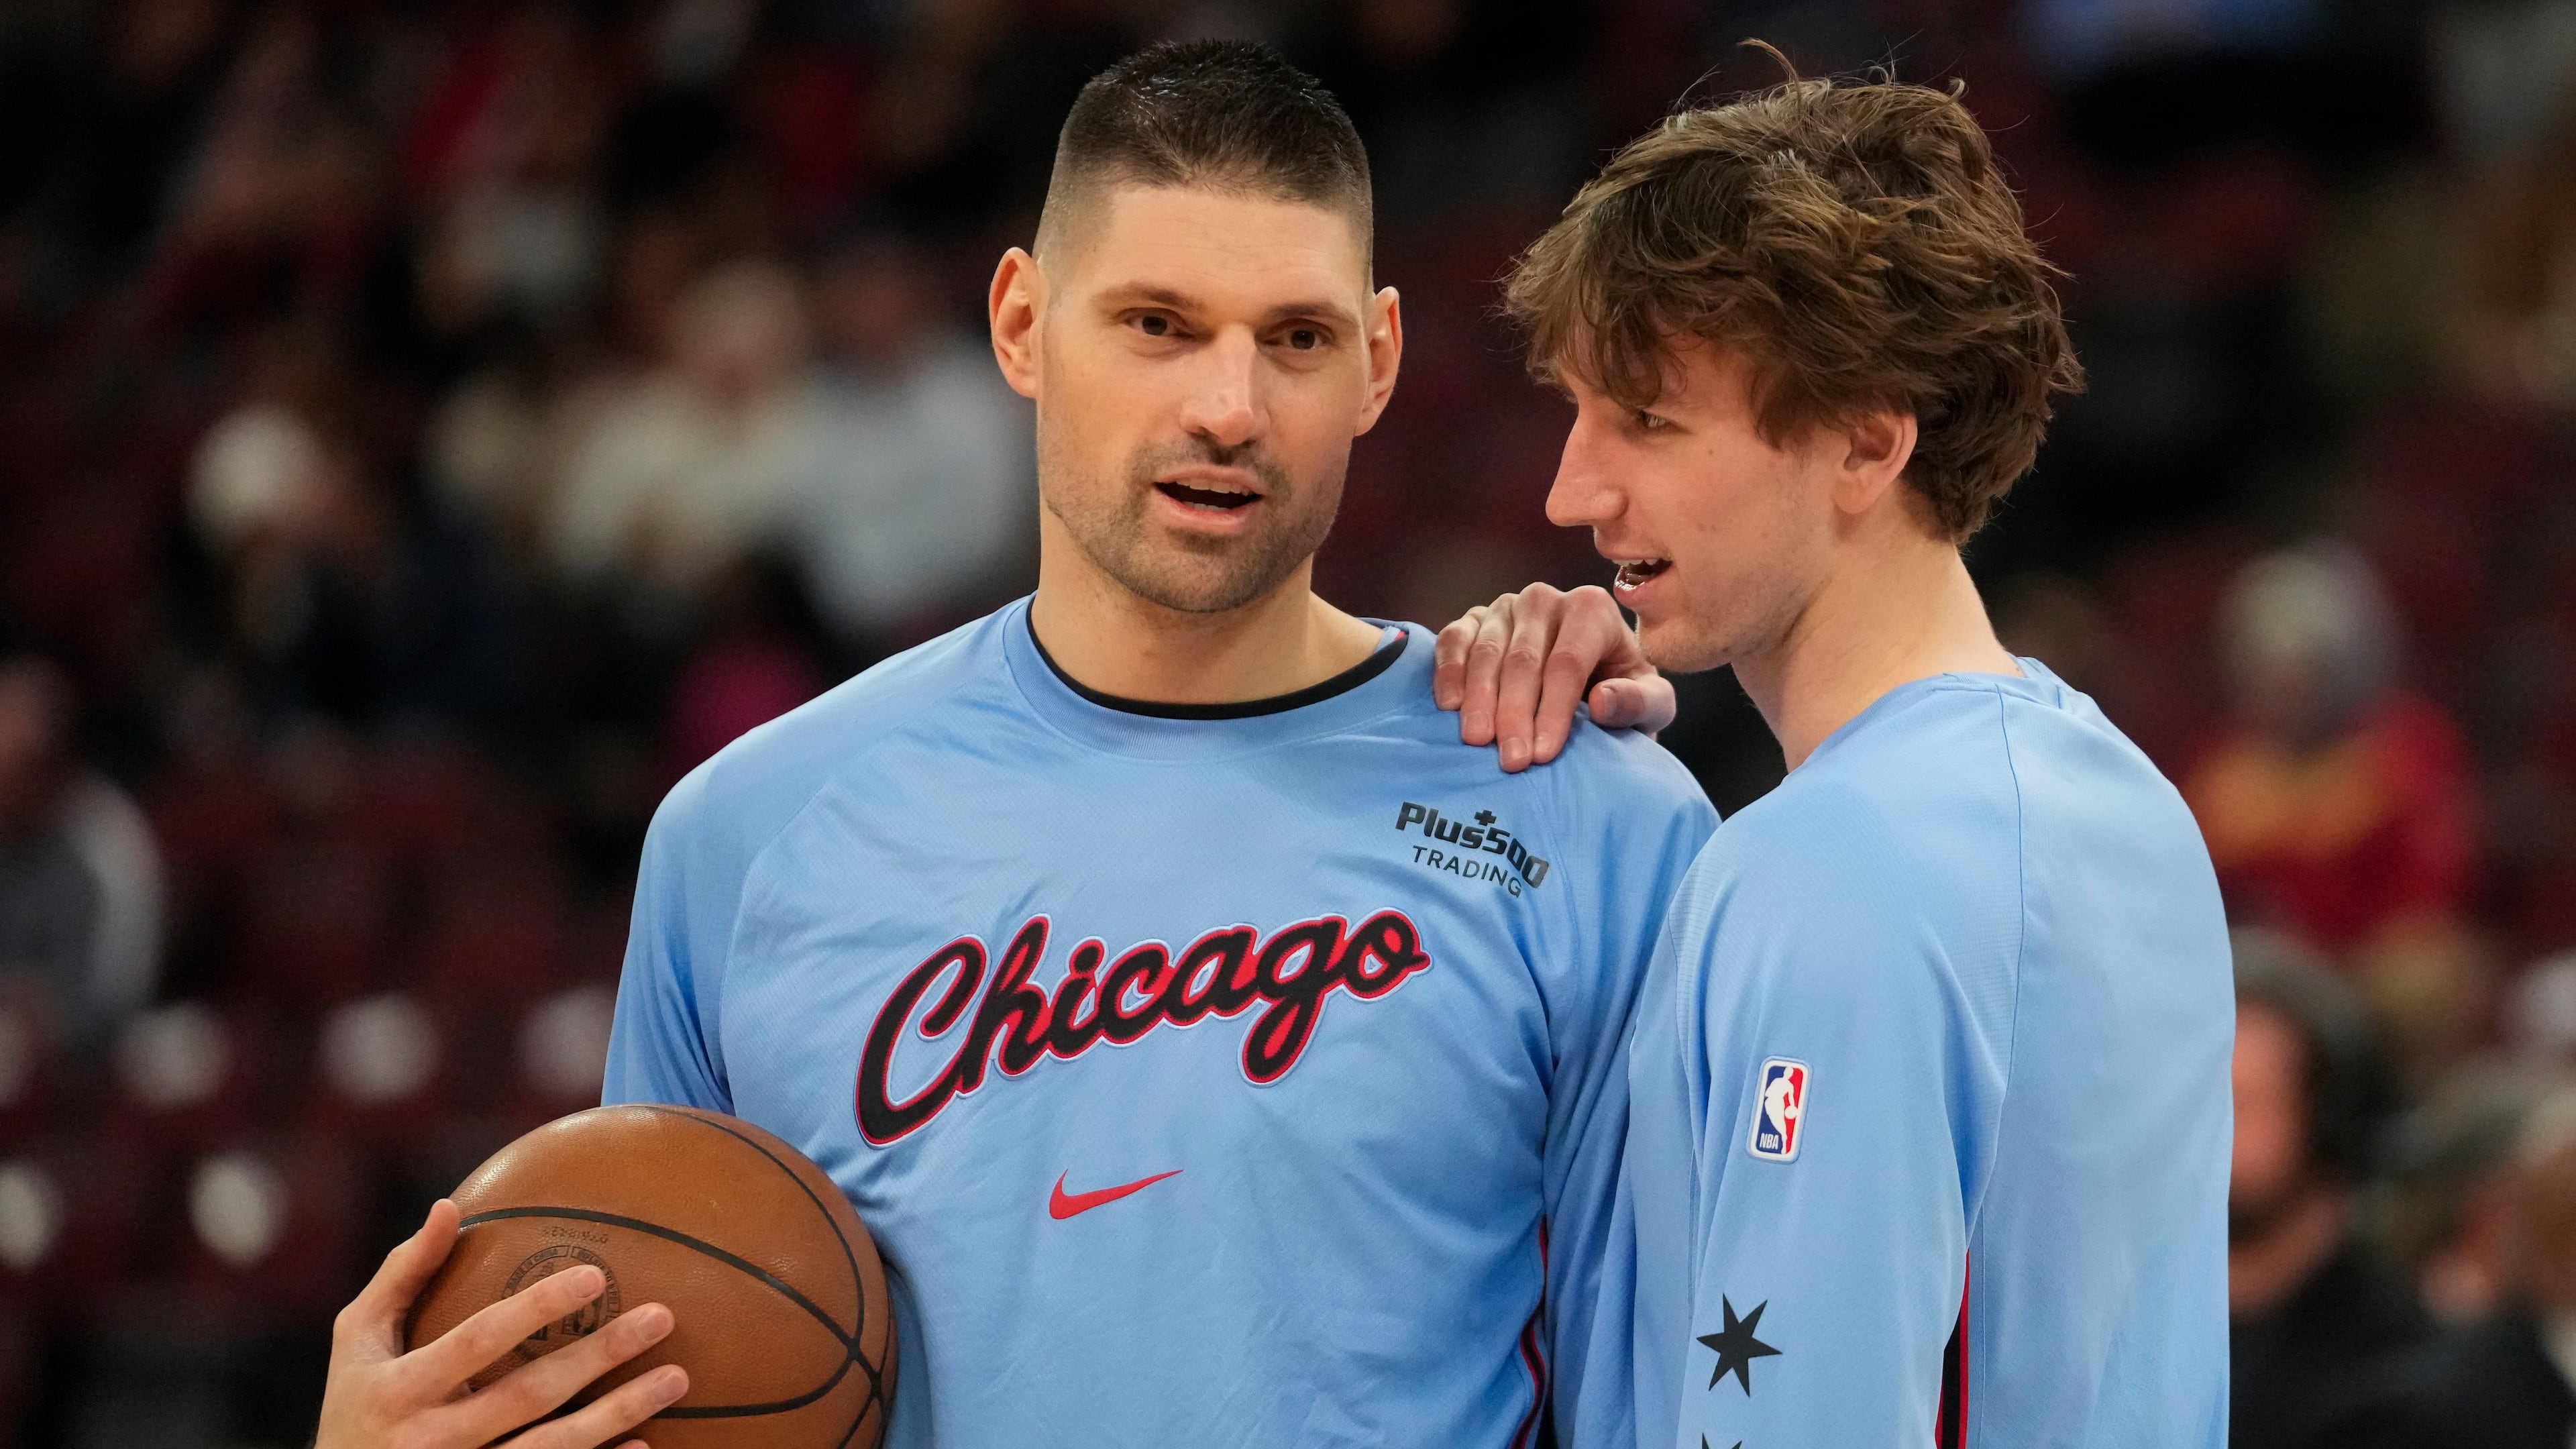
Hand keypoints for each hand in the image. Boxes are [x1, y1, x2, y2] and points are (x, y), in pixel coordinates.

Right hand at [317, 1199, 689, 1448]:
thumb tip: (449, 1206)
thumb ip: (403, 1274)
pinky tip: (647, 1441)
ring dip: (618, 1414)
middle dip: (599, 1356)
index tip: (595, 1276)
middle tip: (661, 1317)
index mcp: (402, 1388)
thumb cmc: (356, 1402)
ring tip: (677, 1377)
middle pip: (530, 1395)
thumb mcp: (359, 1339)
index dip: (535, 1310)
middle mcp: (432, 1440)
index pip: (479, 1341)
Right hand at [1433, 582, 1677, 771]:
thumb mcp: (1651, 704)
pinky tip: (1450, 707)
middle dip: (1516, 713)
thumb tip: (1602, 702)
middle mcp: (1546, 599)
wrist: (1591, 680)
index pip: (1568, 662)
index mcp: (1592, 609)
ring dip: (1480, 699)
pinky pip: (1454, 639)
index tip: (1543, 754)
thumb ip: (1638, 703)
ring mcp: (1506, 607)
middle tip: (1511, 760)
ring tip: (1477, 742)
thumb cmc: (1623, 693)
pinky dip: (1449, 671)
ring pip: (1486, 651)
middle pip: (1525, 659)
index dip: (1554, 710)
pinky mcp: (1474, 620)